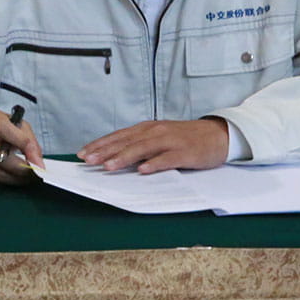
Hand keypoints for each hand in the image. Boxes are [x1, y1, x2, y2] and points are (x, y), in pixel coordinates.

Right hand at [0, 109, 42, 185]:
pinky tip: (13, 177)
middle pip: (3, 159)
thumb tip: (37, 160)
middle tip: (37, 174)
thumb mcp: (11, 121)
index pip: (10, 134)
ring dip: (17, 179)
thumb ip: (27, 138)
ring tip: (28, 178)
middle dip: (24, 170)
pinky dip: (6, 180)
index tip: (40, 164)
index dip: (27, 149)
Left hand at [78, 119, 228, 173]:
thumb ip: (140, 145)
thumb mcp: (159, 137)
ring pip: (143, 149)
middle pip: (126, 142)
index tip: (82, 153)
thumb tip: (114, 157)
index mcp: (147, 129)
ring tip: (108, 166)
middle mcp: (155, 132)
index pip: (118, 136)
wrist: (217, 135)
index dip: (100, 144)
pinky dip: (154, 164)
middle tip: (88, 160)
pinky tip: (142, 170)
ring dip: (124, 157)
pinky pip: (167, 159)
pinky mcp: (185, 152)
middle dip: (105, 151)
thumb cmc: (184, 138)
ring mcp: (170, 141)